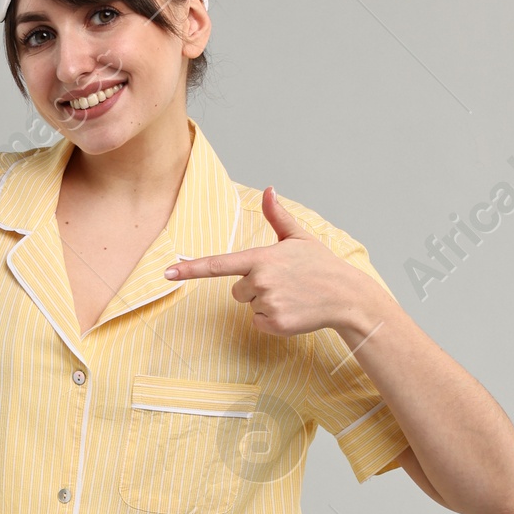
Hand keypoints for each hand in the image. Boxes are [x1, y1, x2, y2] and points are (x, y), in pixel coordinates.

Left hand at [165, 188, 385, 340]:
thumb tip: (269, 190)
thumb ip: (277, 217)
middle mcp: (260, 280)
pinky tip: (292, 311)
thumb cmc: (321, 266)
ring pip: (249, 306)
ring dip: (264, 304)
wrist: (346, 296)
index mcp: (261, 257)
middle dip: (254, 288)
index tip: (167, 273)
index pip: (218, 264)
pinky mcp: (275, 324)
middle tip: (283, 284)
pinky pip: (259, 323)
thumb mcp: (299, 238)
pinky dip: (273, 321)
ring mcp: (268, 303)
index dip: (190, 268)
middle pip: (236, 290)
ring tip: (291, 296)